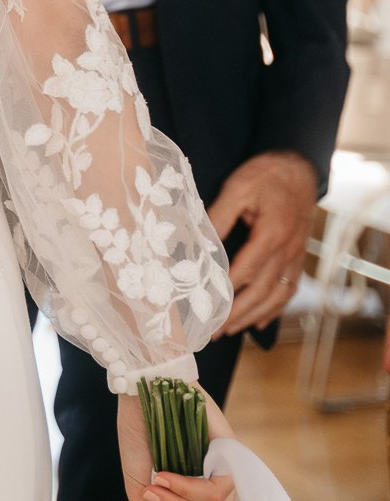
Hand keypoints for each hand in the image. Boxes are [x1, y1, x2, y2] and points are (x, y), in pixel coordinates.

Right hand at [117, 389, 240, 500]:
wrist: (142, 384)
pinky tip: (166, 476)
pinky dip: (190, 490)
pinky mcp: (231, 452)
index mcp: (194, 493)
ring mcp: (224, 469)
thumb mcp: (136, 484)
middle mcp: (213, 484)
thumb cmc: (139, 429)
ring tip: (157, 485)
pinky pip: (219, 490)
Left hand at [206, 150, 316, 335]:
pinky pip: (289, 289)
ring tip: (229, 330)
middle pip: (261, 291)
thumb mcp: (239, 186)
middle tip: (212, 330)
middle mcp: (287, 251)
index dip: (225, 291)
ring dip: (252, 315)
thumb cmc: (267, 175)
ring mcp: (295, 256)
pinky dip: (274, 308)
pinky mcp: (297, 257)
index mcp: (272, 234)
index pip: (245, 270)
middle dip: (236, 313)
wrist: (299, 169)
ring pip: (276, 295)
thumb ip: (220, 214)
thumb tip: (201, 240)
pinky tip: (259, 320)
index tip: (205, 306)